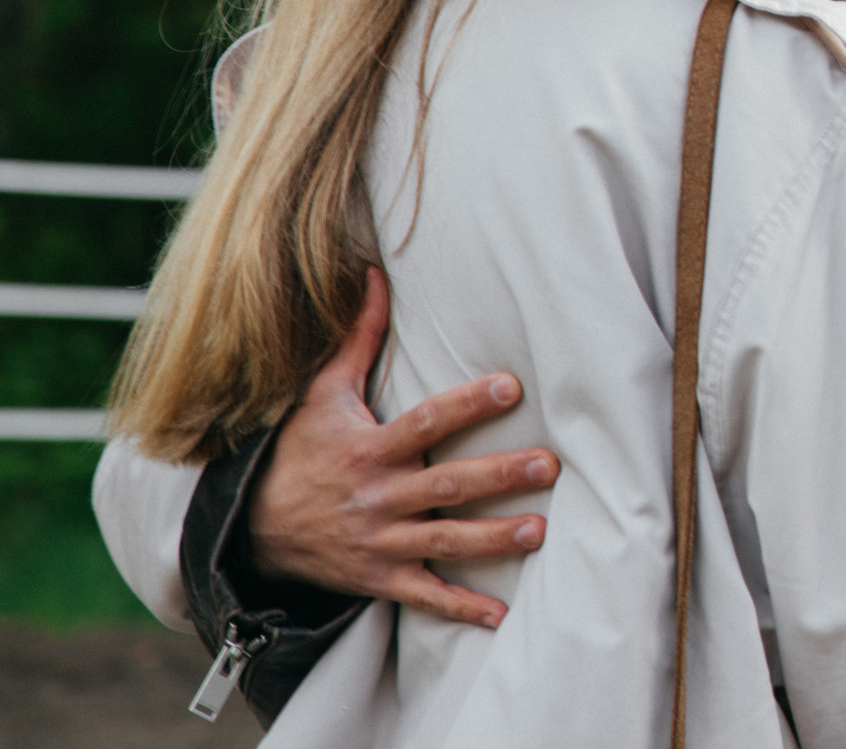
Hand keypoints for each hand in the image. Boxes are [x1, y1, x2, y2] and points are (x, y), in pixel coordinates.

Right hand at [247, 267, 559, 626]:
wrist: (251, 528)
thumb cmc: (299, 451)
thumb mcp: (321, 394)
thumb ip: (357, 339)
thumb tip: (375, 276)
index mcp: (369, 449)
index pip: (425, 422)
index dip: (466, 404)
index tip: (510, 387)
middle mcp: (378, 497)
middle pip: (446, 485)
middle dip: (499, 476)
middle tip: (549, 465)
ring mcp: (380, 542)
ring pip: (444, 541)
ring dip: (494, 539)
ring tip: (540, 531)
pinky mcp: (380, 578)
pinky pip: (424, 595)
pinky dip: (461, 609)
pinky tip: (501, 615)